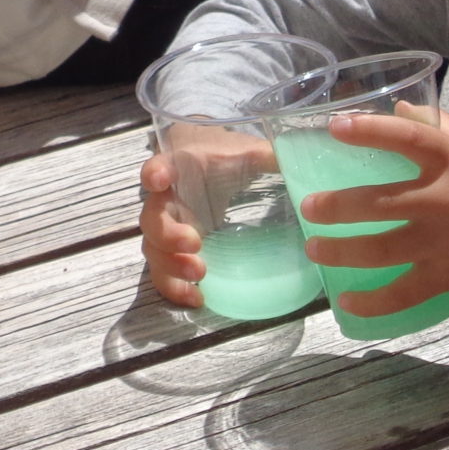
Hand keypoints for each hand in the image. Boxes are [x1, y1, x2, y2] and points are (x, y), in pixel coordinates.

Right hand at [139, 123, 280, 307]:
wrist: (205, 162)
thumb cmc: (224, 156)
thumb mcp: (247, 152)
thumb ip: (268, 155)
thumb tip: (297, 163)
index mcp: (179, 169)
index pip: (158, 166)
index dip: (154, 172)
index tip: (158, 180)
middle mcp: (165, 199)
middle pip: (151, 219)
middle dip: (168, 234)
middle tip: (195, 244)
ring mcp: (166, 227)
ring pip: (153, 249)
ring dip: (171, 266)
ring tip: (199, 275)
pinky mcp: (172, 250)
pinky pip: (163, 272)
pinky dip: (175, 287)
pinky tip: (197, 298)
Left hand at [297, 109, 448, 317]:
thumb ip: (439, 126)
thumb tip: (400, 105)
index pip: (406, 138)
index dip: (369, 131)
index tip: (335, 127)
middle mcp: (440, 199)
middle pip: (377, 202)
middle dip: (336, 207)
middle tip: (310, 208)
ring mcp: (440, 241)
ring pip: (379, 250)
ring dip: (341, 251)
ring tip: (316, 248)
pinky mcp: (446, 275)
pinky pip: (402, 293)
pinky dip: (372, 301)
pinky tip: (346, 301)